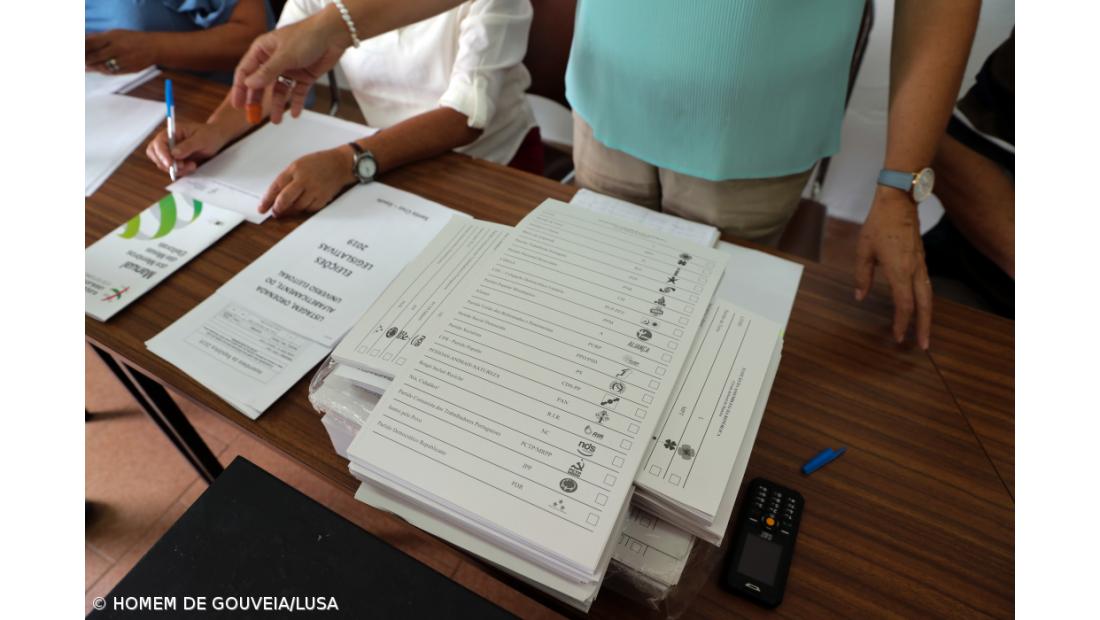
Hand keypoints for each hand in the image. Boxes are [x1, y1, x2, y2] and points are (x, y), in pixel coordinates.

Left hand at [85, 30, 155, 73]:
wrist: (154, 47)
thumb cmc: (133, 39)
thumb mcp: (117, 33)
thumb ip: (101, 38)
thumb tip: (85, 42)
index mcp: (113, 37)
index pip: (91, 43)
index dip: (82, 48)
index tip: (76, 51)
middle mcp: (118, 48)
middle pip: (95, 56)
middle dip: (85, 59)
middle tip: (79, 62)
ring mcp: (124, 60)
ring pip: (103, 66)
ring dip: (93, 67)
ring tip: (86, 67)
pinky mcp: (129, 69)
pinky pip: (112, 72)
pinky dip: (104, 71)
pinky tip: (99, 70)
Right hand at [145, 120, 229, 177]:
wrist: (216, 139)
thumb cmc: (209, 135)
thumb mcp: (201, 139)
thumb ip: (188, 145)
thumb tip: (174, 153)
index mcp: (172, 132)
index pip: (158, 143)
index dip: (162, 154)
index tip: (170, 163)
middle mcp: (168, 142)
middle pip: (154, 154)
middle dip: (167, 163)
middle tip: (183, 166)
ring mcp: (170, 152)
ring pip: (163, 164)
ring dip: (177, 169)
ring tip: (192, 165)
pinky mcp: (176, 160)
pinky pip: (172, 169)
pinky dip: (181, 171)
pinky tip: (192, 166)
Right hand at [231, 7, 346, 122]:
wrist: (333, 34)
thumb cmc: (306, 37)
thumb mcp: (284, 56)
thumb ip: (267, 72)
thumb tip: (249, 85)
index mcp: (263, 50)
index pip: (246, 71)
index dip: (240, 88)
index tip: (237, 105)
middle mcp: (273, 60)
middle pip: (261, 84)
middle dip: (257, 101)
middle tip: (253, 117)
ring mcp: (289, 69)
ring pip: (279, 91)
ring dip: (278, 105)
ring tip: (276, 121)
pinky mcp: (304, 76)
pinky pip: (297, 93)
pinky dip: (297, 103)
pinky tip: (295, 114)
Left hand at [258, 147, 355, 217]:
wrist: (340, 164)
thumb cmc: (318, 163)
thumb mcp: (298, 164)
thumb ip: (286, 178)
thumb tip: (274, 196)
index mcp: (295, 170)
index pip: (276, 187)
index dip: (267, 200)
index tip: (261, 208)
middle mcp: (304, 180)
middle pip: (285, 200)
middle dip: (277, 209)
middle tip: (274, 212)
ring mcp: (314, 190)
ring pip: (297, 207)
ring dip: (290, 211)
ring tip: (286, 210)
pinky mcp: (323, 198)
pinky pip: (309, 209)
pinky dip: (304, 209)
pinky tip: (302, 206)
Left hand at [854, 187, 932, 348]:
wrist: (898, 202)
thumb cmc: (878, 225)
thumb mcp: (863, 251)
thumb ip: (862, 276)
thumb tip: (860, 296)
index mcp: (900, 270)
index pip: (905, 305)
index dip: (902, 323)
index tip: (898, 337)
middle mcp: (914, 270)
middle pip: (925, 305)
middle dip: (925, 327)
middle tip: (924, 345)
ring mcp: (921, 264)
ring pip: (928, 295)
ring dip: (927, 315)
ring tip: (923, 331)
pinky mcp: (921, 259)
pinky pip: (925, 285)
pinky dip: (924, 300)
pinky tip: (918, 307)